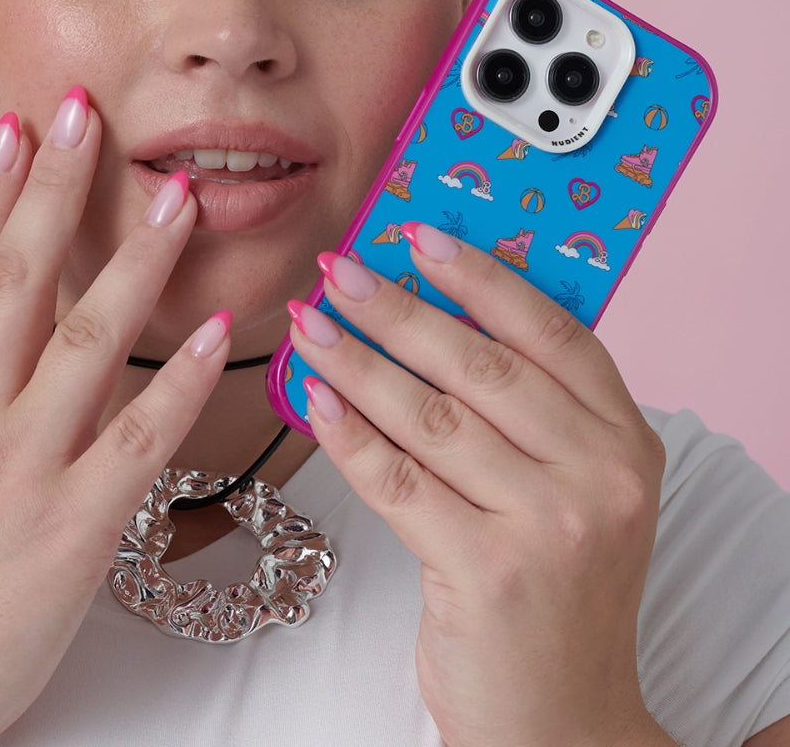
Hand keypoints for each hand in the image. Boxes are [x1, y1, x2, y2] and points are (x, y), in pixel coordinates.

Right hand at [0, 90, 229, 746]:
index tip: (15, 130)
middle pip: (17, 279)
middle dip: (54, 190)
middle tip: (87, 114)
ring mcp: (22, 469)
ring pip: (83, 342)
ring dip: (134, 264)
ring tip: (176, 198)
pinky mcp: (70, 531)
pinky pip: (135, 442)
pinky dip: (175, 381)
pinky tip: (214, 329)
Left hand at [288, 223, 671, 746]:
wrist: (561, 720)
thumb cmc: (556, 588)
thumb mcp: (576, 491)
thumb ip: (532, 411)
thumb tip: (433, 311)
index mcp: (625, 440)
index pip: (552, 332)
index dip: (482, 276)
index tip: (418, 235)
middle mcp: (599, 477)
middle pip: (481, 366)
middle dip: (398, 309)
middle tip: (338, 271)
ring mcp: (548, 526)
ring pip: (430, 417)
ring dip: (357, 362)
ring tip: (308, 325)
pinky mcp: (488, 573)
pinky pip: (398, 481)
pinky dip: (348, 434)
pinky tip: (314, 398)